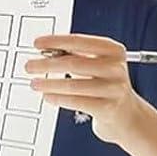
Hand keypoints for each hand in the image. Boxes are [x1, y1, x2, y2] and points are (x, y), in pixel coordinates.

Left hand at [28, 33, 145, 145]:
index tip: (37, 43)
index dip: (56, 41)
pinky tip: (47, 96)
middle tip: (29, 66)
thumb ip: (76, 56)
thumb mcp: (98, 64)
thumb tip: (45, 51)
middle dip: (47, 64)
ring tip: (35, 83)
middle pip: (74, 63)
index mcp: (114, 51)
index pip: (80, 41)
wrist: (126, 114)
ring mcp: (113, 89)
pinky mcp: (107, 108)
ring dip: (49, 84)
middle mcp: (116, 68)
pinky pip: (76, 102)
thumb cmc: (106, 85)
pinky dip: (58, 98)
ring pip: (73, 85)